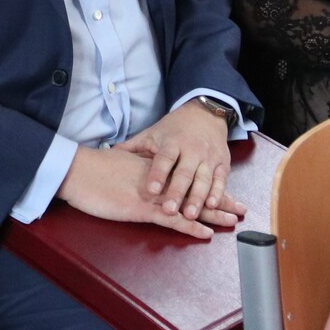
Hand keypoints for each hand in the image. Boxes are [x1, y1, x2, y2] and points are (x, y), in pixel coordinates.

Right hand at [58, 143, 236, 237]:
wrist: (77, 170)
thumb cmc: (90, 171)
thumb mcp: (115, 167)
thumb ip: (128, 171)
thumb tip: (130, 176)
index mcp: (152, 170)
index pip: (185, 178)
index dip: (205, 184)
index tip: (222, 190)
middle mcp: (159, 182)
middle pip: (195, 190)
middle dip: (219, 199)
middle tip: (240, 207)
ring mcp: (153, 196)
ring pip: (190, 205)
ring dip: (214, 214)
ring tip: (234, 221)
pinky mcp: (143, 209)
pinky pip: (174, 220)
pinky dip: (191, 226)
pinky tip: (206, 233)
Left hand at [114, 101, 244, 221]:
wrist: (205, 114)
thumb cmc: (173, 129)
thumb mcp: (152, 134)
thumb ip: (132, 147)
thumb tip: (107, 153)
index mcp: (172, 142)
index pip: (164, 159)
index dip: (158, 174)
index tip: (151, 190)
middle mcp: (192, 149)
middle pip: (184, 173)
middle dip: (177, 192)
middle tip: (168, 210)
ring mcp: (209, 157)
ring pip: (204, 180)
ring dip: (198, 198)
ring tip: (190, 215)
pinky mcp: (222, 164)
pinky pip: (221, 181)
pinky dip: (217, 193)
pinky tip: (211, 206)